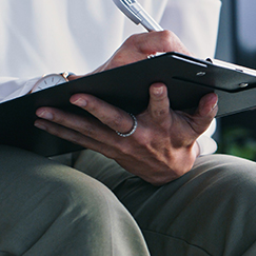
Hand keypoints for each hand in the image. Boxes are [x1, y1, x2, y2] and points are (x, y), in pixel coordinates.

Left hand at [35, 31, 217, 184]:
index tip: (156, 84)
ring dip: (66, 120)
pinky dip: (61, 130)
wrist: (169, 172)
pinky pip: (80, 140)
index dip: (159, 98)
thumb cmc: (180, 141)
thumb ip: (205, 111)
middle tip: (78, 95)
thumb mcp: (197, 127)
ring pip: (90, 131)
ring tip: (43, 110)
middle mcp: (138, 135)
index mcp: (162, 126)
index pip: (161, 110)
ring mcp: (119, 144)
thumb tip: (212, 96)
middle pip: (116, 120)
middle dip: (96, 108)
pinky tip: (43, 122)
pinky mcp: (106, 149)